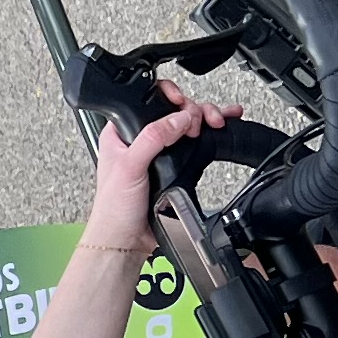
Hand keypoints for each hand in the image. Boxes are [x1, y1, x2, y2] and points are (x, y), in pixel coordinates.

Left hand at [82, 79, 237, 255]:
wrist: (126, 240)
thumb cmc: (114, 207)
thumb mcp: (130, 166)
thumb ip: (153, 138)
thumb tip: (179, 118)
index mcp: (120, 132)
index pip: (147, 100)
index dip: (169, 97)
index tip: (183, 105)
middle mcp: (139, 138)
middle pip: (172, 110)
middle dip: (193, 109)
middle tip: (202, 122)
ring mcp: (158, 152)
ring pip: (185, 125)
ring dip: (205, 118)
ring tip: (218, 120)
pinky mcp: (172, 165)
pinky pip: (193, 144)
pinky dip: (210, 134)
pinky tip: (223, 127)